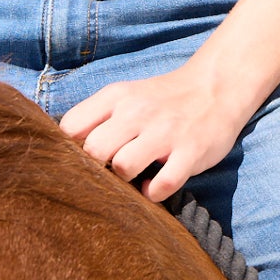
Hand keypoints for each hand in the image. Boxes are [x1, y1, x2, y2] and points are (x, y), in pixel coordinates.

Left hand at [60, 60, 252, 202]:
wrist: (215, 88)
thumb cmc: (161, 99)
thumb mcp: (125, 96)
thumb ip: (95, 117)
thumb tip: (64, 151)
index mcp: (116, 97)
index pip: (71, 128)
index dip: (71, 149)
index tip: (84, 157)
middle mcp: (137, 112)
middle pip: (94, 151)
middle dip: (97, 168)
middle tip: (110, 170)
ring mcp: (165, 132)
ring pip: (124, 167)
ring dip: (126, 179)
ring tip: (135, 175)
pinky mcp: (190, 152)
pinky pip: (162, 184)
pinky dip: (153, 192)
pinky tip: (154, 186)